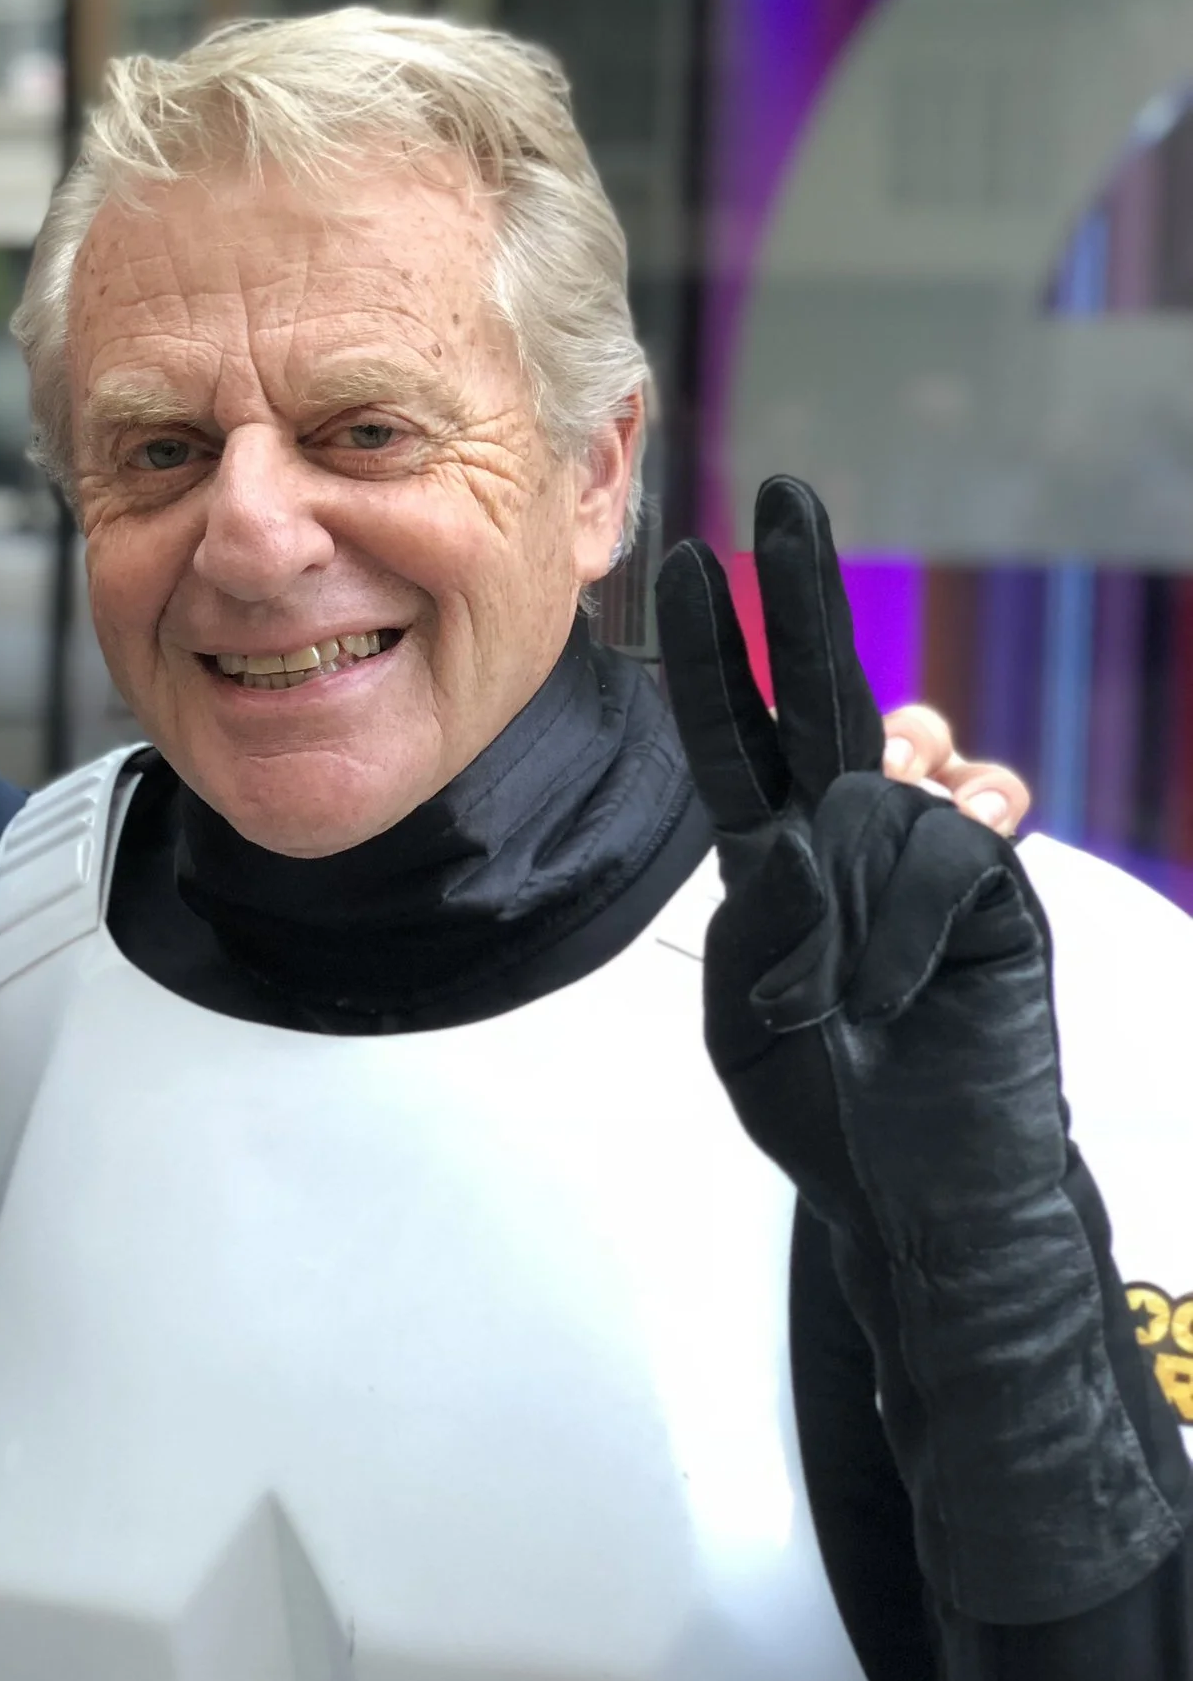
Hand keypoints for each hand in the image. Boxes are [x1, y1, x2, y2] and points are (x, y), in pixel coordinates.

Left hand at [655, 476, 1182, 1625]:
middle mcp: (848, 834)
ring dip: (859, 899)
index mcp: (770, 861)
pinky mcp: (998, 886)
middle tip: (786, 495)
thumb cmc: (830, 1106)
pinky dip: (918, 921)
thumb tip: (798, 834)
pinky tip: (919, 980)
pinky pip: (948, 858)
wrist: (930, 1186)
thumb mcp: (756, 1020)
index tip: (681, 565)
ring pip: (884, 802)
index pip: (731, 738)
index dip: (704, 655)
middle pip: (821, 692)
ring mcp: (929, 852)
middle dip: (801, 594)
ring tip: (861, 992)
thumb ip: (767, 925)